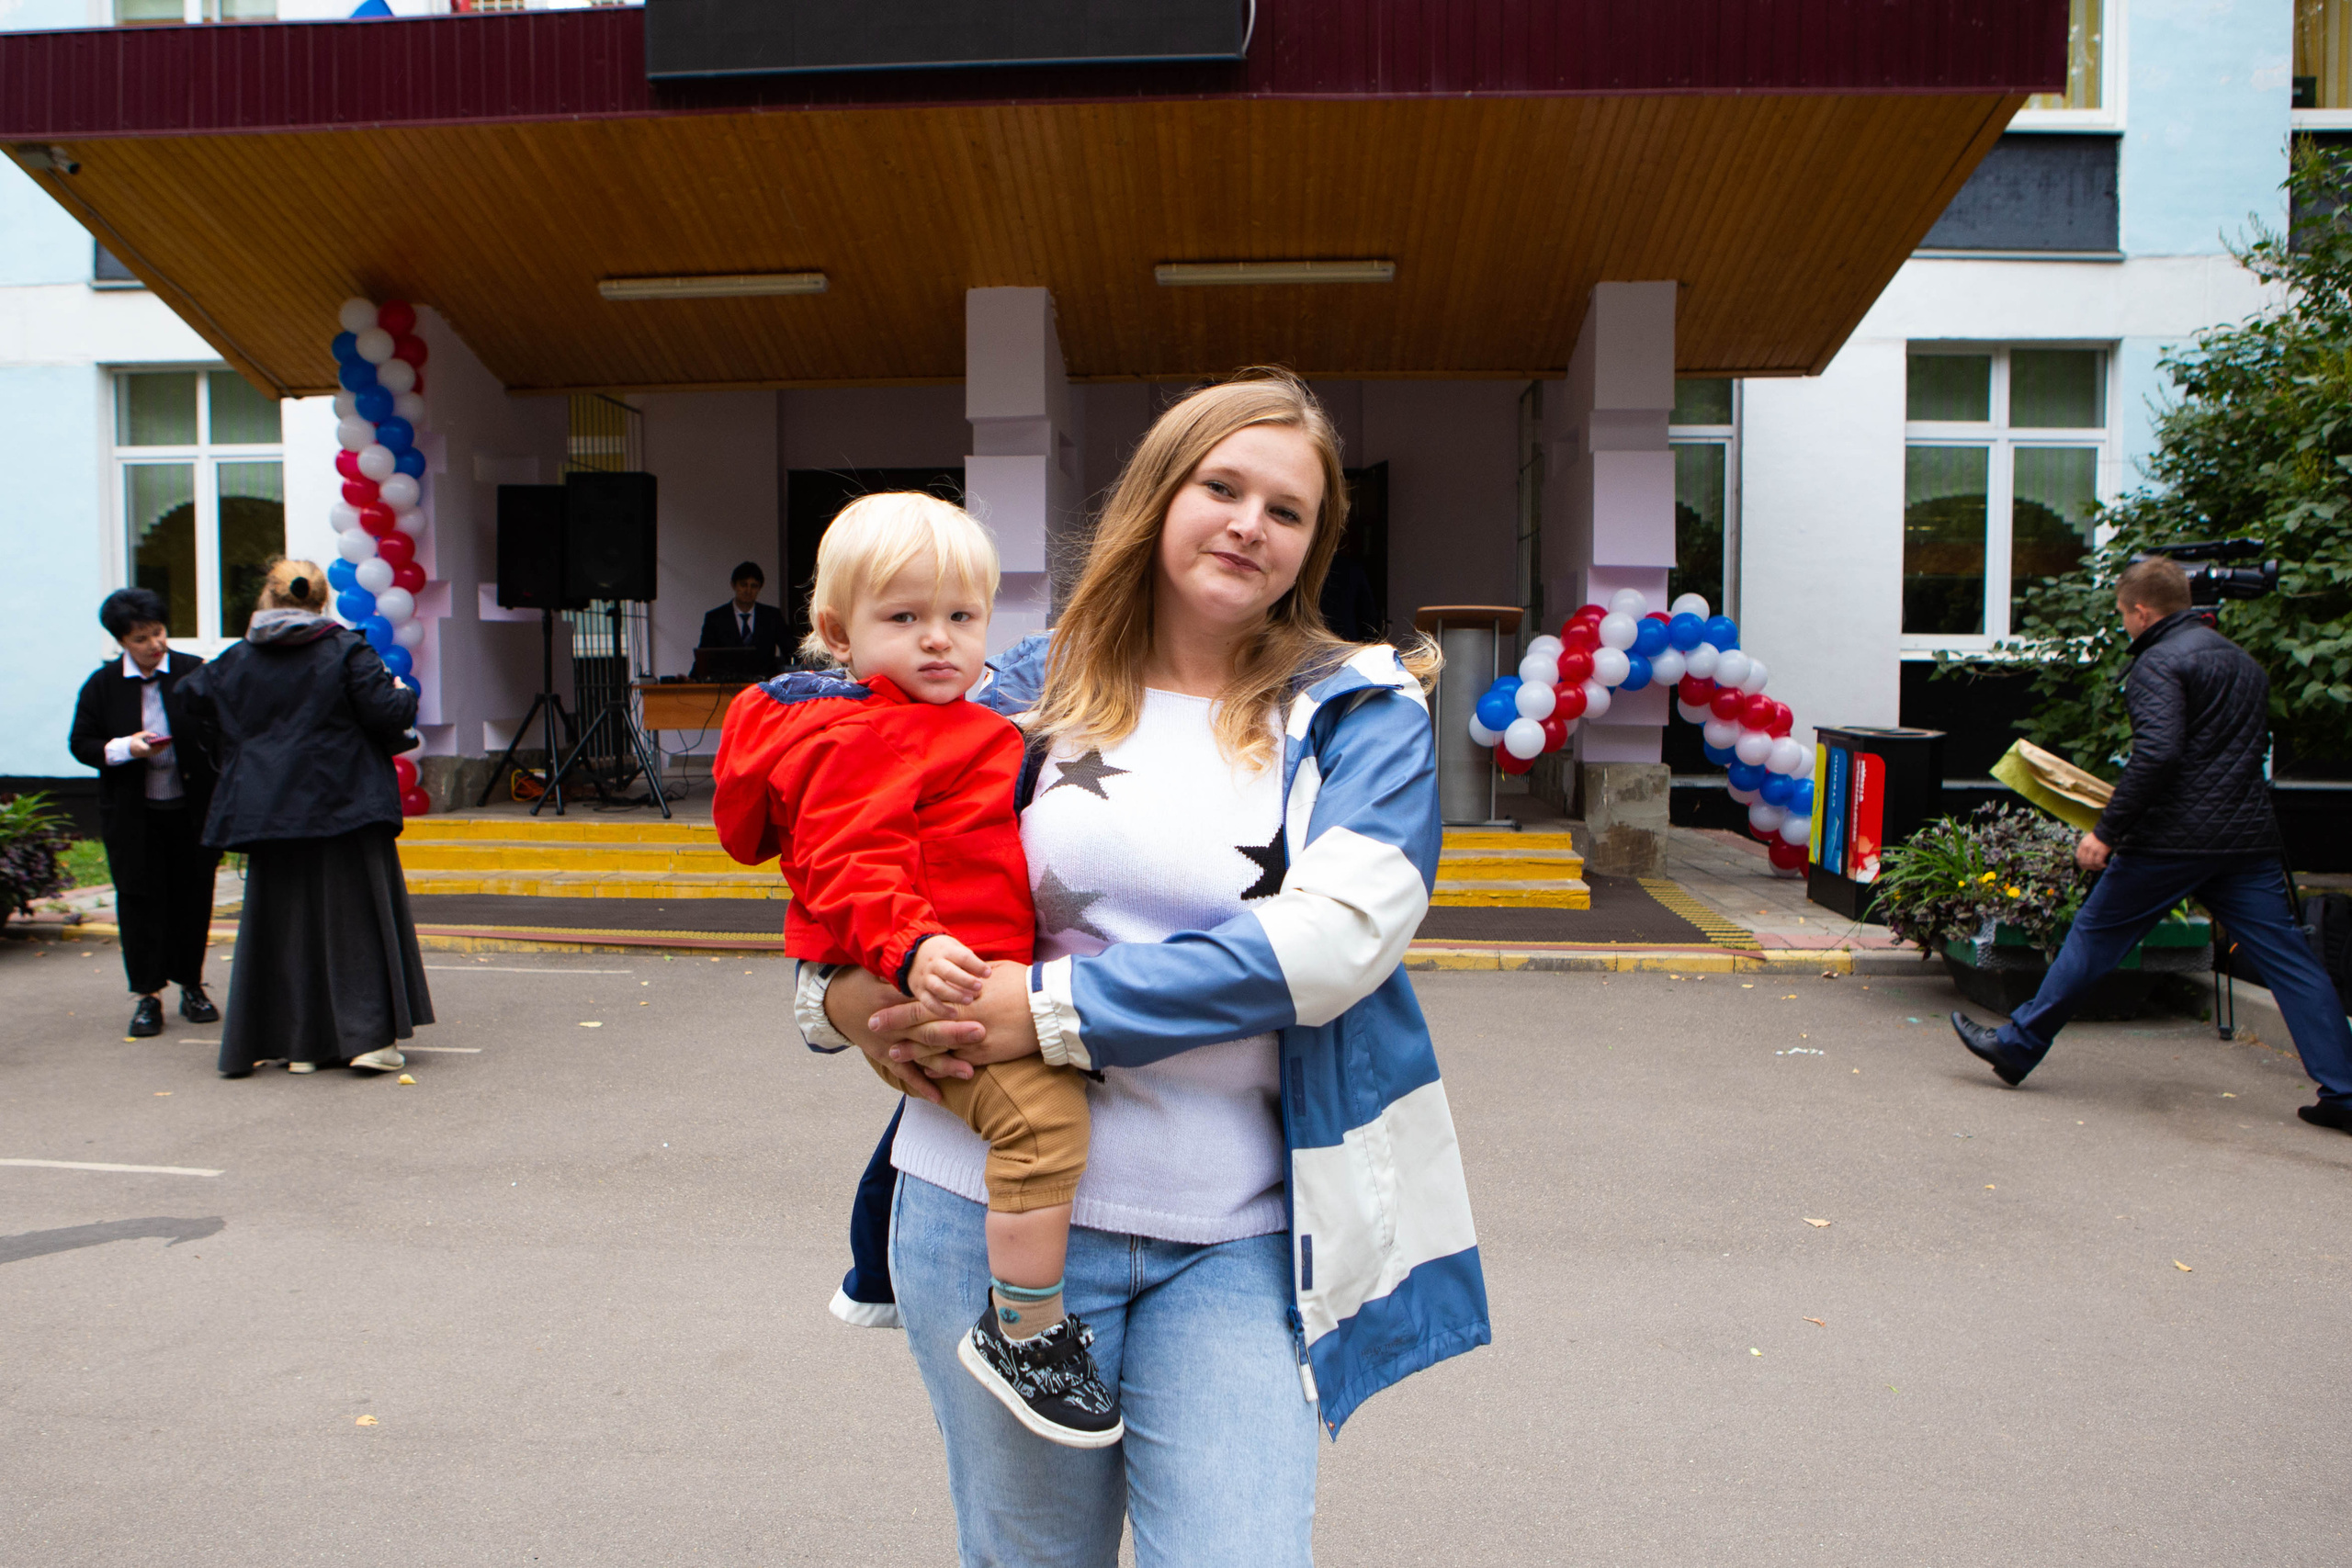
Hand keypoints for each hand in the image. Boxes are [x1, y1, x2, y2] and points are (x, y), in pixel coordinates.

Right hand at [126, 731, 169, 759]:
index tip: (162, 742)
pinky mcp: (149, 755)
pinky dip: (161, 749)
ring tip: (169, 742)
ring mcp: (148, 755)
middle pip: (157, 749)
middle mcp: (146, 752)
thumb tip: (156, 735)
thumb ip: (146, 734)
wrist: (129, 749)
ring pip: (158, 751)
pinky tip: (165, 745)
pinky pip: (157, 752)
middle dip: (163, 745)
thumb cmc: (134, 741)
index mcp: (142, 748)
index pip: (151, 747)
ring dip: (164, 747)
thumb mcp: (138, 736)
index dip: (157, 745)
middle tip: (169, 740)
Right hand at [823, 967, 982, 1103]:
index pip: (924, 1001)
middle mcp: (893, 1023)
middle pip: (927, 1029)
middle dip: (954, 1033)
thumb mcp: (879, 969)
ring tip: (968, 1072)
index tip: (971, 1000)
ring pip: (920, 1055)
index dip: (947, 1001)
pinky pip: (904, 1073)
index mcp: (894, 997)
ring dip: (944, 1065)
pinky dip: (920, 1086)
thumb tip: (933, 960)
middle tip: (980, 1032)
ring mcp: (888, 1042)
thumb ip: (904, 970)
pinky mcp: (883, 1055)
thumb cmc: (861, 981)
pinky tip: (939, 1097)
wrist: (831, 1003)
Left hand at [868, 961, 1041, 1069]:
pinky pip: (956, 1064)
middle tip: (872, 1029)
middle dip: (895, 1028)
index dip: (897, 1008)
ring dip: (912, 1051)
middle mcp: (960, 1018)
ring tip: (893, 1054)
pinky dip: (940, 1067)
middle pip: (920, 1026)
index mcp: (959, 996)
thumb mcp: (993, 971)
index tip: (879, 1009)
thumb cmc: (1023, 982)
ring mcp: (971, 1039)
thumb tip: (961, 974)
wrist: (1047, 1006)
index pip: (921, 1003)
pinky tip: (927, 1070)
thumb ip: (971, 976)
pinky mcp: (985, 1055)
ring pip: (934, 1048)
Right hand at [906, 934, 987, 1009]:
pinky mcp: (918, 991)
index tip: (988, 974)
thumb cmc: (943, 953)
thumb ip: (968, 959)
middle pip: (949, 972)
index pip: (962, 957)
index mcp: (945, 951)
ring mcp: (925, 978)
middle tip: (980, 987)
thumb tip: (985, 974)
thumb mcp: (954, 948)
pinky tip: (955, 1014)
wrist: (912, 953)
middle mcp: (933, 964)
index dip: (977, 965)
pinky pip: (928, 1002)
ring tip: (969, 1000)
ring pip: (938, 987)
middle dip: (965, 981)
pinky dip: (941, 1010)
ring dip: (955, 995)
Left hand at [2075, 832, 2110, 870]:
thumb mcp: (2089, 840)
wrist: (2108, 831)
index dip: (2081, 864)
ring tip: (2100, 867)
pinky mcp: (2101, 851)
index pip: (2078, 857)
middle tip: (2094, 868)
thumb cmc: (2100, 836)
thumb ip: (2086, 848)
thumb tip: (2087, 860)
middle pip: (2084, 861)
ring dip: (2095, 867)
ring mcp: (2093, 849)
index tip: (2084, 867)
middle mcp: (2086, 847)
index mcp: (2082, 844)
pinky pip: (2098, 862)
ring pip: (2091, 863)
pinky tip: (2105, 865)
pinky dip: (2101, 865)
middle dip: (2089, 867)